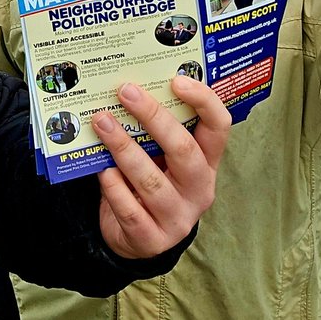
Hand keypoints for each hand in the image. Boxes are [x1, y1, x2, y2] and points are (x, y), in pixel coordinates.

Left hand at [92, 75, 229, 259]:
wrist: (135, 238)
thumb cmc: (148, 182)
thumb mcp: (160, 157)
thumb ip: (153, 131)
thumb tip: (128, 90)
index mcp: (207, 163)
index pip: (219, 127)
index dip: (203, 101)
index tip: (176, 80)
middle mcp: (199, 189)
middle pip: (183, 149)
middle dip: (152, 116)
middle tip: (125, 92)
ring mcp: (178, 219)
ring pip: (151, 180)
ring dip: (123, 147)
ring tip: (101, 122)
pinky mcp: (153, 240)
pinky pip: (130, 210)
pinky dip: (113, 186)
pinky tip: (101, 168)